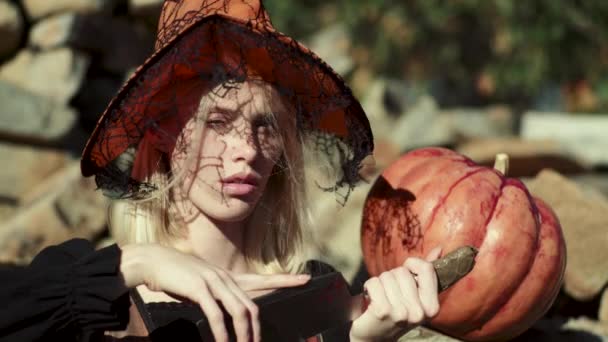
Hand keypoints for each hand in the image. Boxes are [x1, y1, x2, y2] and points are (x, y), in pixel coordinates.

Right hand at [119, 244, 309, 341]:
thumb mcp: (203, 285)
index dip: (285, 279)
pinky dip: (222, 331)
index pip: (262, 279)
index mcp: (229, 277)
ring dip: (244, 334)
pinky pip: (216, 314)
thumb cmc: (178, 276)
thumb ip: (218, 296)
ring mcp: (214, 281)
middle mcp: (226, 277)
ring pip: (239, 310)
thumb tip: (227, 312)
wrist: (155, 261)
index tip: (305, 279)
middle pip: (253, 304)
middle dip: (258, 328)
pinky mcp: (200, 288)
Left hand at [349, 247, 441, 341]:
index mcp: (432, 307)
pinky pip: (373, 282)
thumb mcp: (414, 295)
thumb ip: (426, 273)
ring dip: (380, 284)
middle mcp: (419, 313)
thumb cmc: (394, 311)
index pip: (426, 269)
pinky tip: (371, 301)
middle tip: (390, 295)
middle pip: (403, 272)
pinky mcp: (382, 311)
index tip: (405, 276)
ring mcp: (401, 314)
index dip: (412, 266)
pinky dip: (369, 287)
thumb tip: (439, 249)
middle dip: (392, 278)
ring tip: (381, 299)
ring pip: (387, 276)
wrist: (373, 337)